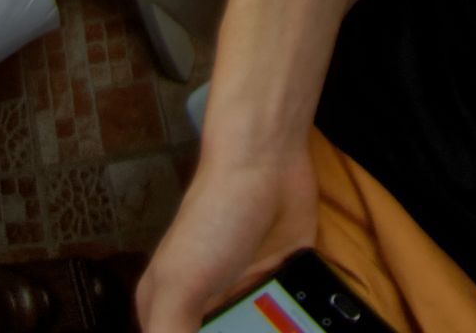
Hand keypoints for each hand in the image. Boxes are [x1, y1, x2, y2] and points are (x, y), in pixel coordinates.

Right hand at [136, 142, 321, 332]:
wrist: (266, 159)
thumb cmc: (212, 218)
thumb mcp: (180, 286)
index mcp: (167, 315)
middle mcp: (203, 312)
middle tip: (265, 330)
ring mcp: (244, 300)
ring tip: (289, 327)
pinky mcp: (280, 287)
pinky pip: (291, 322)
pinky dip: (300, 327)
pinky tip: (308, 327)